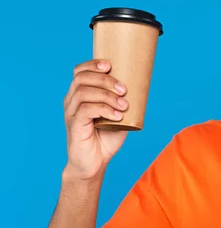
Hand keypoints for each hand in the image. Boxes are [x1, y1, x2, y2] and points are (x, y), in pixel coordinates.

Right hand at [63, 60, 129, 180]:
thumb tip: (141, 86)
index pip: (79, 71)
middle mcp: (72, 101)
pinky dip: (104, 109)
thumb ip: (124, 100)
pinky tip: (117, 115)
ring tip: (124, 105)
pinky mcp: (74, 126)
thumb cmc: (106, 138)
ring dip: (107, 96)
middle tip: (124, 89)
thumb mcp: (119, 114)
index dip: (93, 64)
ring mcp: (71, 113)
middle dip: (105, 80)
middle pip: (82, 78)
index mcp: (80, 95)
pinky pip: (86, 110)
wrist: (95, 163)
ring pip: (84, 92)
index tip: (110, 65)